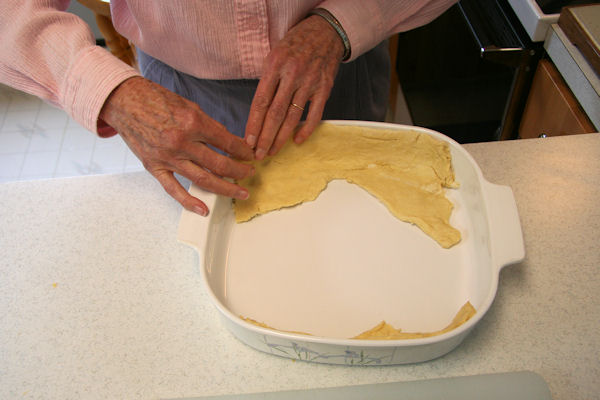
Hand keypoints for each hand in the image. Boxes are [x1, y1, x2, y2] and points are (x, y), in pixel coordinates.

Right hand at [99, 77, 254, 215]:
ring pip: (203, 179)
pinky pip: (174, 189)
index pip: (227, 142)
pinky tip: (203, 209)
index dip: (243, 151)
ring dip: (225, 188)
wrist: (124, 101)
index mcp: (193, 122)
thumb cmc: (156, 100)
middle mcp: (181, 141)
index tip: (251, 156)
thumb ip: (210, 126)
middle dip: (239, 171)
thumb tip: (230, 142)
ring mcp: (168, 157)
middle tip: (250, 174)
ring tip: (240, 192)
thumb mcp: (189, 106)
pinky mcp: (154, 167)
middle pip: (219, 164)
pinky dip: (189, 202)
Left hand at [244, 14, 344, 159]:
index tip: (248, 141)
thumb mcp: (274, 55)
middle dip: (265, 137)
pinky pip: (314, 114)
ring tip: (272, 151)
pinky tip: (297, 141)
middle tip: (258, 154)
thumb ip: (267, 81)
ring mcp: (309, 82)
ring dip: (281, 138)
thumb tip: (257, 112)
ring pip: (292, 117)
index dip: (253, 124)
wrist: (326, 31)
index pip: (260, 101)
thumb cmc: (295, 44)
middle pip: (275, 113)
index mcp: (275, 65)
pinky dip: (306, 130)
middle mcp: (292, 74)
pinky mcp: (324, 88)